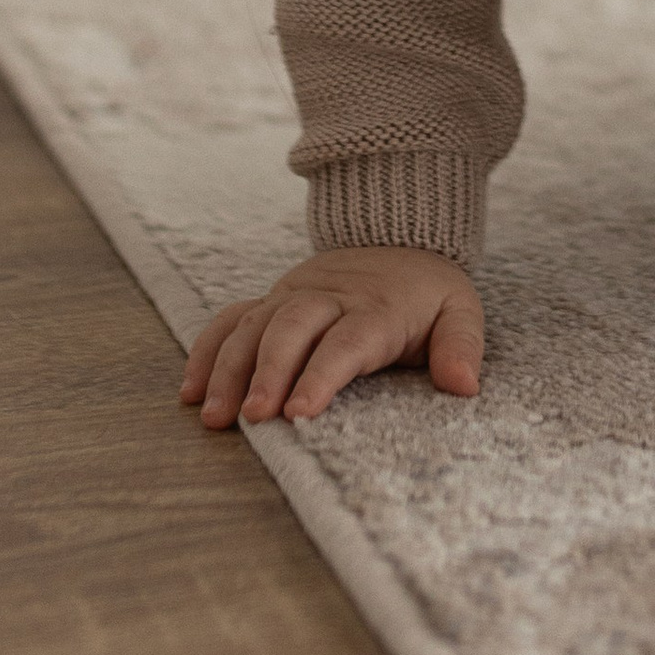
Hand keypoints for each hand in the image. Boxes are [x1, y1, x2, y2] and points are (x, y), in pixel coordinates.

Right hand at [180, 245, 484, 427]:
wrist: (398, 235)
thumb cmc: (428, 292)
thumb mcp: (460, 311)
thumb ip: (462, 347)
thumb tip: (464, 385)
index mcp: (376, 307)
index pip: (346, 342)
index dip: (321, 375)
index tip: (299, 412)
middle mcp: (327, 297)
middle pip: (291, 328)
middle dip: (267, 372)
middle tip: (251, 419)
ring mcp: (293, 294)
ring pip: (253, 324)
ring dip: (229, 368)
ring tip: (213, 416)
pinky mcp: (272, 299)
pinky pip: (232, 317)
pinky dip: (208, 349)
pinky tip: (191, 389)